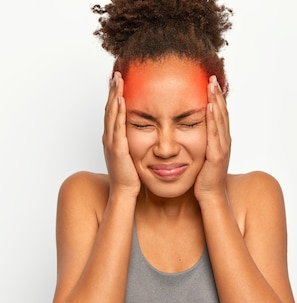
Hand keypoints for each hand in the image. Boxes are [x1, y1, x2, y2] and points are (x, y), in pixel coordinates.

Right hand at [102, 72, 140, 196]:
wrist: (125, 192)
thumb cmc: (131, 176)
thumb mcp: (134, 154)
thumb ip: (135, 142)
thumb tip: (145, 133)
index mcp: (114, 138)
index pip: (114, 112)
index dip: (115, 96)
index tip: (119, 81)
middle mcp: (110, 137)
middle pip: (110, 109)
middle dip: (113, 91)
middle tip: (116, 74)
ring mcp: (112, 142)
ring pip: (111, 114)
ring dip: (114, 96)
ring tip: (117, 80)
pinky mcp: (117, 149)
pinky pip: (117, 127)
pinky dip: (119, 113)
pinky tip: (121, 101)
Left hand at [194, 75, 230, 199]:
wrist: (210, 197)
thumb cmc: (203, 180)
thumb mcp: (200, 157)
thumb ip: (198, 143)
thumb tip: (187, 132)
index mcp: (220, 140)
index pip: (219, 115)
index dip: (216, 98)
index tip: (210, 83)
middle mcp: (224, 141)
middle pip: (222, 113)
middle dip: (217, 94)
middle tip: (212, 77)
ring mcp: (222, 148)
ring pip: (220, 120)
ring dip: (216, 101)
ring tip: (211, 85)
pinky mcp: (217, 155)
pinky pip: (215, 133)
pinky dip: (213, 119)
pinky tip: (209, 107)